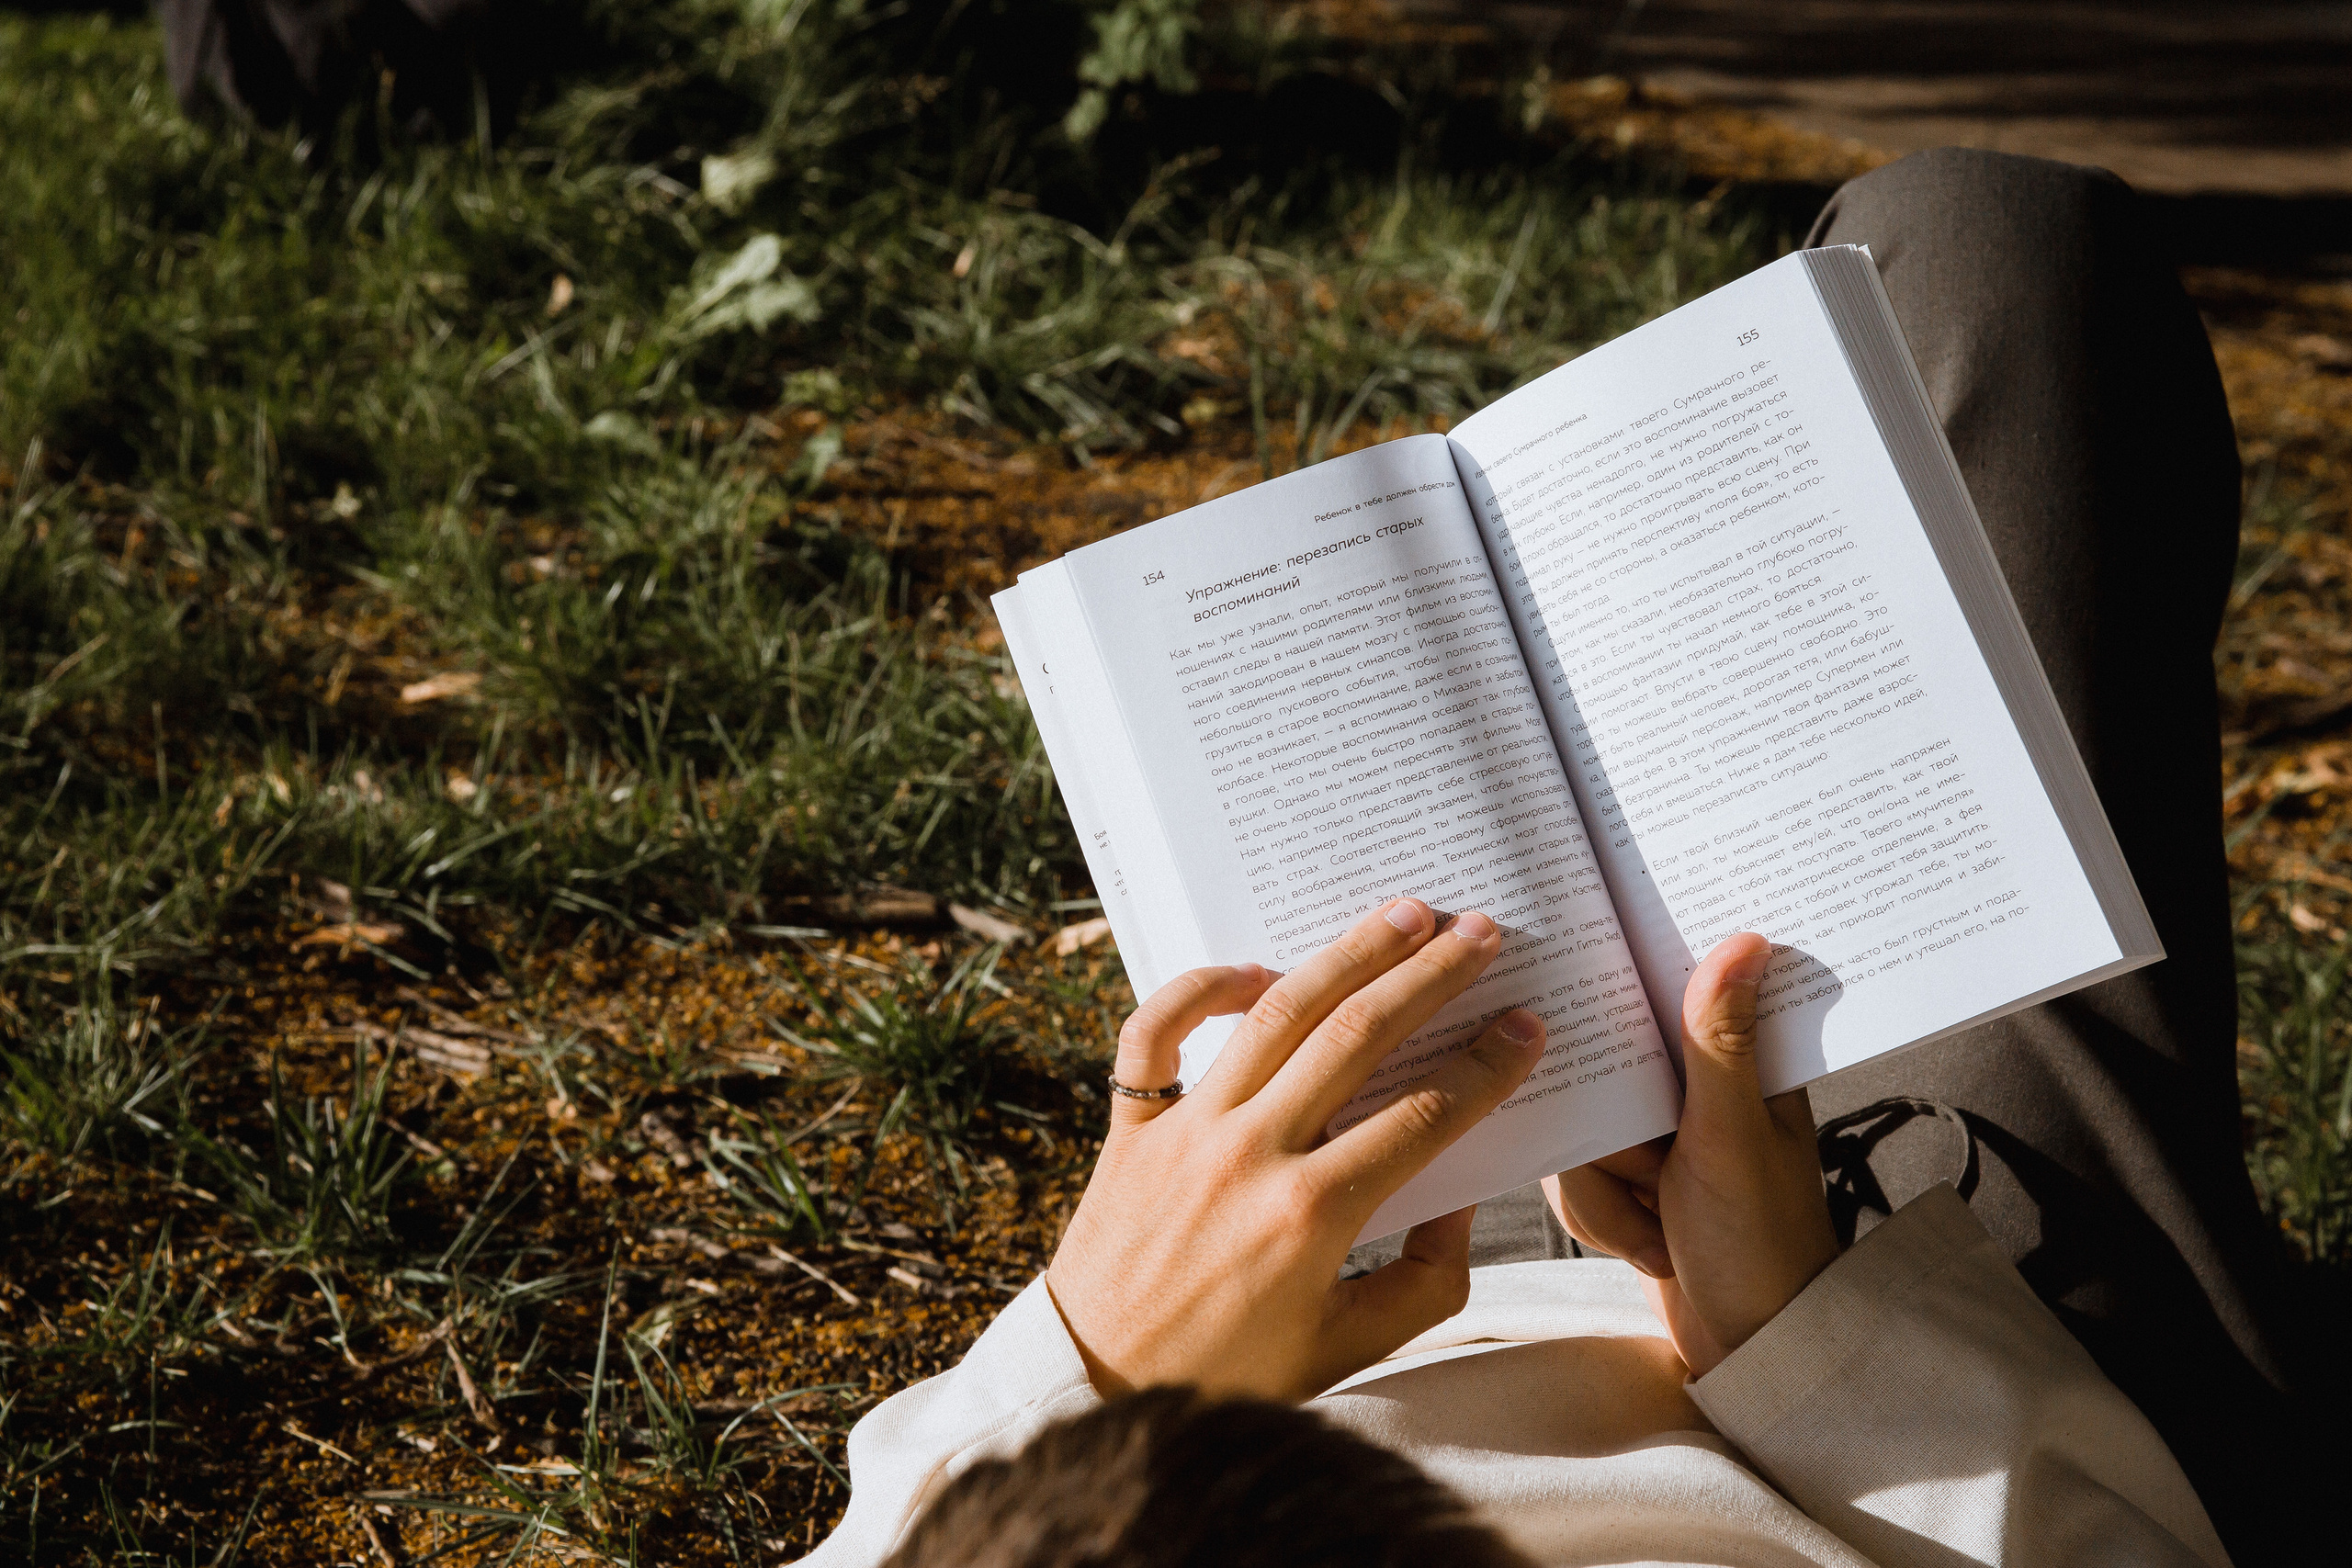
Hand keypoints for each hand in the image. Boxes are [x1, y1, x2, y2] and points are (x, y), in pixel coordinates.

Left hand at [1046, 899, 1544, 1401]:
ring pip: (1276, 1012)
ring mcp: (1185, 1132)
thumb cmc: (1227, 1377)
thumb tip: (1461, 1197)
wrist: (1096, 1391)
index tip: (1526, 1028)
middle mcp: (1250, 1156)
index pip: (1423, 1115)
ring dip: (1347, 955)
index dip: (1485, 1067)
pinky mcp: (1130, 1127)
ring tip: (1403, 915)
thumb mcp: (1347, 1347)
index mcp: (1312, 1216)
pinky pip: (1156, 1030)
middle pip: (1357, 1037)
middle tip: (1481, 934)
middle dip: (1431, 978)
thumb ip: (1424, 1281)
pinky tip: (1256, 970)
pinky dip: (1201, 988)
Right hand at [1545, 932, 1838, 1374]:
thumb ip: (1719, 1041)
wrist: (1749, 1351)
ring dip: (1604, 1187)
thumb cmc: (1762, 1246)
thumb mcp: (1731, 1136)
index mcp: (1736, 1060)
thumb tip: (1742, 939)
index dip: (1624, 986)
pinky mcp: (1625, 1178)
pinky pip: (1569, 1173)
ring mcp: (1654, 1135)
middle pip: (1596, 1064)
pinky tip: (1646, 1241)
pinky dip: (1596, 1214)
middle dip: (1607, 1136)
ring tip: (1660, 1220)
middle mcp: (1692, 1089)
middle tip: (1653, 1171)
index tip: (1588, 992)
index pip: (1668, 989)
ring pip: (1575, 1125)